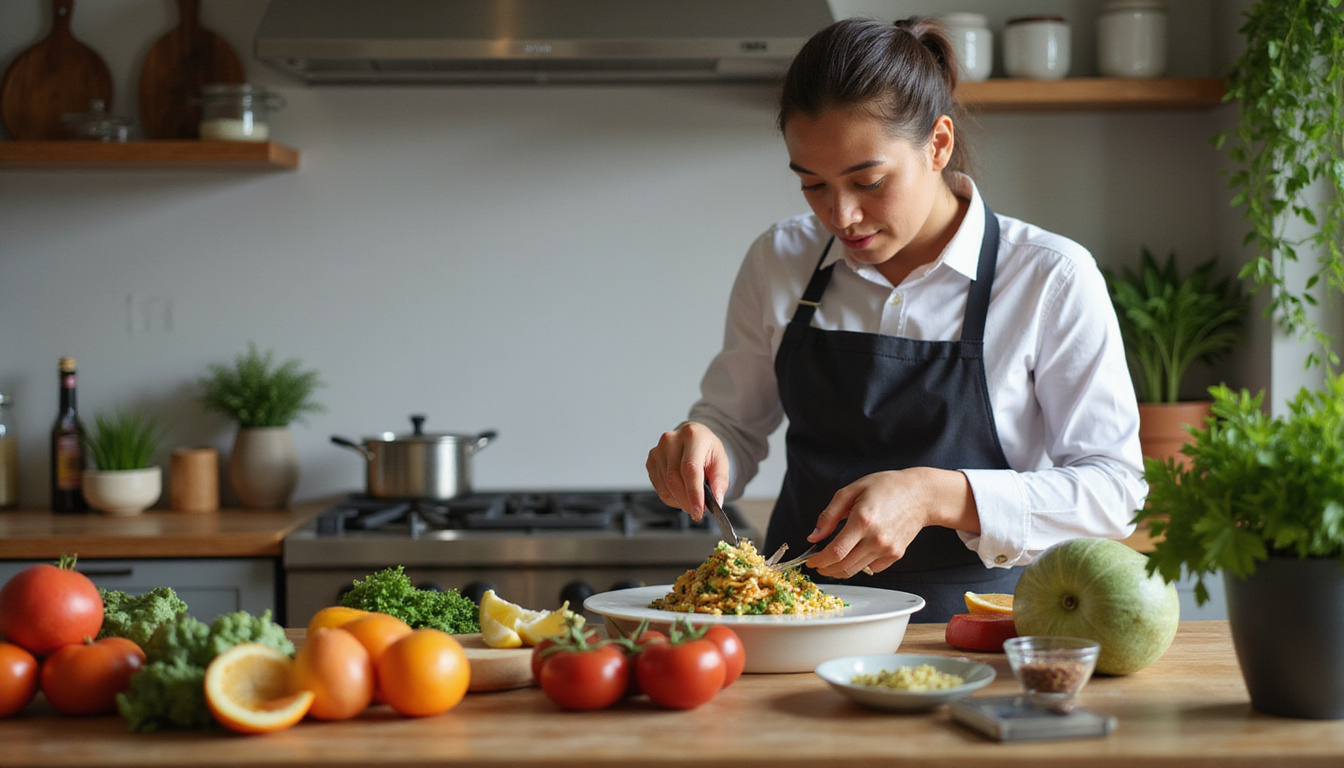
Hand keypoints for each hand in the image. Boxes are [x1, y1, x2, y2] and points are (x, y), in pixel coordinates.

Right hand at [646, 421, 728, 520]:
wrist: (694, 439)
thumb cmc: (707, 451)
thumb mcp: (721, 462)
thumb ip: (719, 482)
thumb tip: (716, 502)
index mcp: (692, 435)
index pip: (690, 469)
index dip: (694, 493)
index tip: (698, 511)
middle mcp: (671, 440)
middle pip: (674, 479)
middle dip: (686, 501)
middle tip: (697, 512)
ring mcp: (658, 450)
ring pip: (666, 486)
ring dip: (679, 501)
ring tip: (692, 501)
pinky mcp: (651, 460)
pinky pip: (659, 487)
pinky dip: (671, 497)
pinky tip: (681, 495)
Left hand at [804, 468, 979, 577]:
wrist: (920, 494)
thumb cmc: (886, 487)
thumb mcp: (851, 491)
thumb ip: (829, 515)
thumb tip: (814, 538)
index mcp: (862, 520)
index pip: (835, 552)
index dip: (819, 561)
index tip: (810, 561)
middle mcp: (876, 538)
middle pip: (843, 566)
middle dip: (826, 569)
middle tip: (818, 564)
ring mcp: (887, 549)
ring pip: (856, 570)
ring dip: (839, 570)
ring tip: (832, 560)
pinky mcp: (896, 555)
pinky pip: (871, 568)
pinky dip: (860, 564)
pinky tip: (857, 552)